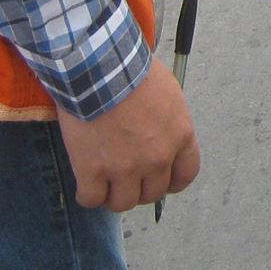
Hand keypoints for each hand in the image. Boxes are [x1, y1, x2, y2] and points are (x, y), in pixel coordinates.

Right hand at [55, 59, 200, 211]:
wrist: (98, 67)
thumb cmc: (130, 68)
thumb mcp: (167, 90)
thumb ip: (167, 118)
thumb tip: (159, 129)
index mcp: (180, 136)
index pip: (185, 174)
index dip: (171, 181)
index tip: (159, 180)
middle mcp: (157, 158)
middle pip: (153, 193)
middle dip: (139, 188)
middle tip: (125, 178)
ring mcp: (125, 168)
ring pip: (123, 203)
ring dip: (114, 196)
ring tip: (104, 183)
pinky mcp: (93, 171)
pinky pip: (91, 199)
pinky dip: (87, 195)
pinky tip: (85, 184)